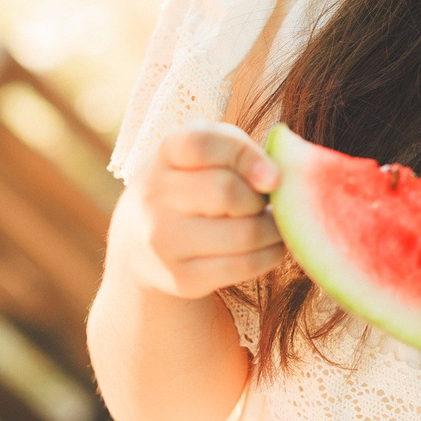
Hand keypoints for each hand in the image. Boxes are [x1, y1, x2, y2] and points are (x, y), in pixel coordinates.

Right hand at [121, 124, 287, 300]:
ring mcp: (163, 241)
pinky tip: (268, 245)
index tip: (271, 175)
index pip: (202, 144)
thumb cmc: (191, 186)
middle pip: (229, 192)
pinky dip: (271, 253)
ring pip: (246, 233)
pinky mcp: (182, 277)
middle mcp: (154, 197)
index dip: (245, 155)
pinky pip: (246, 265)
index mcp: (164, 155)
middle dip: (260, 199)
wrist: (140, 246)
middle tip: (262, 202)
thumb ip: (240, 150)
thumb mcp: (205, 155)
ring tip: (270, 223)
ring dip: (273, 228)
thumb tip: (280, 177)